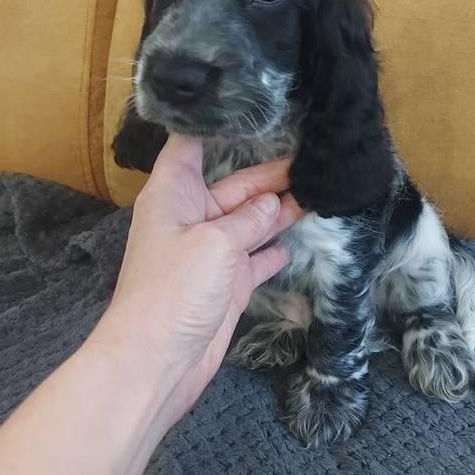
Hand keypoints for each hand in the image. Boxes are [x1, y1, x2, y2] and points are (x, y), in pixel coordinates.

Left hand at [90, 134, 302, 425]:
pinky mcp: (226, 282)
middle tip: (311, 160)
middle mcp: (191, 216)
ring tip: (317, 190)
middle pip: (234, 184)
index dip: (217, 127)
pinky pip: (255, 256)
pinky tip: (297, 238)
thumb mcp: (217, 243)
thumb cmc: (175, 290)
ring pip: (249, 220)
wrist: (157, 360)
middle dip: (269, 174)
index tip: (253, 113)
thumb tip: (276, 204)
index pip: (190, 145)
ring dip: (279, 210)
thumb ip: (250, 219)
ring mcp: (210, 251)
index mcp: (174, 194)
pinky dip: (273, 248)